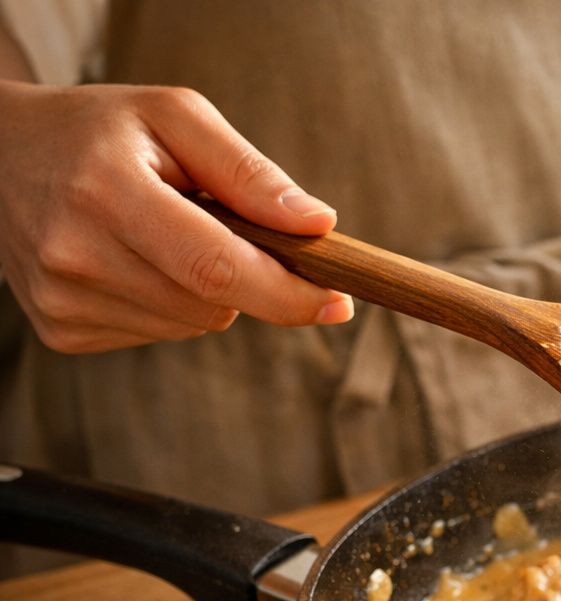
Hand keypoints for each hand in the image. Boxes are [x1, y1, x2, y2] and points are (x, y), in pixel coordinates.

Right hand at [0, 81, 352, 352]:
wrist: (0, 155)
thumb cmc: (100, 130)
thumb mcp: (175, 118)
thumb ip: (249, 171)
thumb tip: (318, 225)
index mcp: (107, 191)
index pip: (217, 268)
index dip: (288, 293)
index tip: (339, 299)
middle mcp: (74, 253)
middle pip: (214, 304)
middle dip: (246, 276)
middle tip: (221, 226)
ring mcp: (62, 300)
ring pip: (193, 324)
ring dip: (204, 290)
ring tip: (160, 234)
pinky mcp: (60, 331)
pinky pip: (158, 334)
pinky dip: (167, 303)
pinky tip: (131, 260)